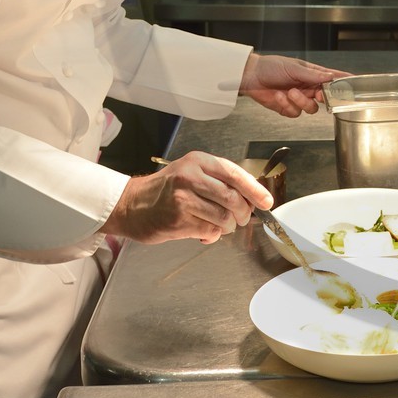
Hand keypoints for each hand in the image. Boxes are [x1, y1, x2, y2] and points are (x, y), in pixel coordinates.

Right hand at [101, 151, 271, 245]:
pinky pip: (211, 232)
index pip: (234, 174)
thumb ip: (218, 180)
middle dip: (243, 213)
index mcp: (198, 161)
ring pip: (224, 217)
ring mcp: (183, 199)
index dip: (255, 190)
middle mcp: (190, 177)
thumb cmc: (164, 190)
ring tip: (220, 225)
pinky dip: (214, 236)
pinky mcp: (178, 221)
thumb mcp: (190, 172)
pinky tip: (204, 233)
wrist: (131, 205)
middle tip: (242, 218)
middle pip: (233, 198)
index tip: (266, 201)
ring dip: (228, 226)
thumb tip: (251, 196)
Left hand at [232, 53, 348, 116]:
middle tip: (317, 94)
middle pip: (325, 98)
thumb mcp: (293, 68)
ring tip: (289, 92)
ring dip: (300, 102)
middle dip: (320, 97)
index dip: (344, 83)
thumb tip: (331, 77)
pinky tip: (279, 97)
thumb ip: (313, 75)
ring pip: (311, 109)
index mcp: (312, 74)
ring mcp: (298, 98)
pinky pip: (294, 113)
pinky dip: (286, 106)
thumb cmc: (271, 66)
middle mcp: (307, 87)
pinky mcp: (287, 108)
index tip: (355, 85)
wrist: (250, 77)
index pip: (332, 78)